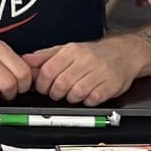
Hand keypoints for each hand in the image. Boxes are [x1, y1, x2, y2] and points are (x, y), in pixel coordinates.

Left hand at [26, 38, 140, 106]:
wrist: (125, 53)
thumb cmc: (94, 54)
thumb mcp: (67, 50)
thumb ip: (45, 56)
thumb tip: (25, 60)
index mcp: (72, 51)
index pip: (48, 71)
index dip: (42, 84)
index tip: (44, 87)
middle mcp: (86, 59)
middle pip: (60, 84)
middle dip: (55, 93)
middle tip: (58, 93)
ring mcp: (100, 72)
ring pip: (75, 93)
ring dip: (71, 98)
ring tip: (74, 93)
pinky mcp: (110, 85)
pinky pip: (92, 99)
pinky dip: (87, 101)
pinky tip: (88, 95)